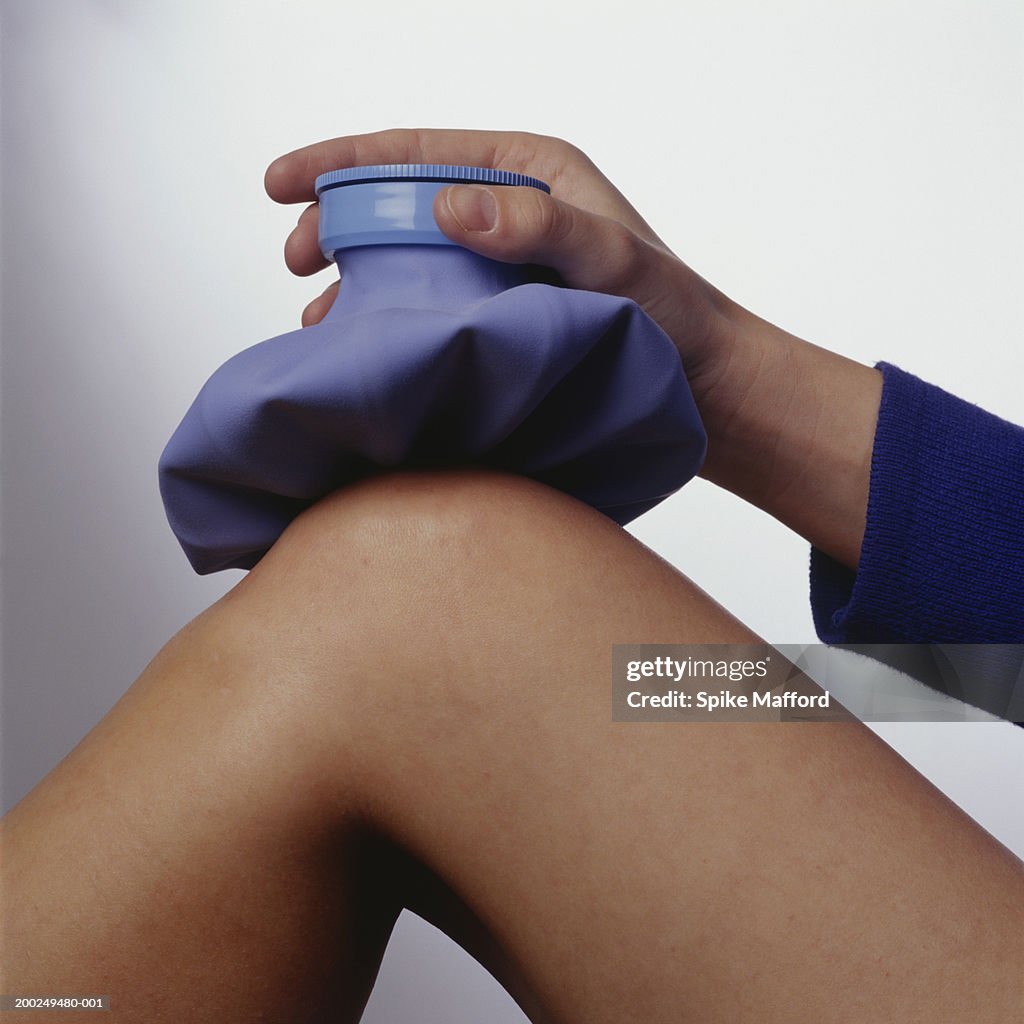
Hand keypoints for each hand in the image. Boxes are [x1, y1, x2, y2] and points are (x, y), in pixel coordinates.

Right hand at [265, 129, 881, 568]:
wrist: (703, 386)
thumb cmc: (671, 319)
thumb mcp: (610, 260)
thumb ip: (538, 225)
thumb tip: (445, 204)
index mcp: (531, 172)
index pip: (416, 150)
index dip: (340, 162)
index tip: (279, 183)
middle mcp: (511, 209)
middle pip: (399, 199)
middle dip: (338, 220)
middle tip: (294, 258)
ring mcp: (504, 263)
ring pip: (408, 255)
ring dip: (357, 277)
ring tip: (317, 314)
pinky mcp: (504, 311)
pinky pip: (431, 302)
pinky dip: (392, 316)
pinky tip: (366, 342)